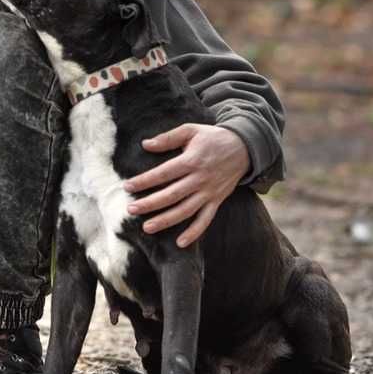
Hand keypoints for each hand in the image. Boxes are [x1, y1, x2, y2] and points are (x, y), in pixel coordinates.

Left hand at [124, 124, 248, 247]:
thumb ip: (168, 138)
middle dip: (150, 203)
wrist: (245, 147)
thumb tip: (145, 144)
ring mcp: (209, 192)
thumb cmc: (213, 137)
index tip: (128, 187)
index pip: (164, 173)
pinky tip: (181, 243)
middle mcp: (200, 179)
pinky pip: (206, 220)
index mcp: (192, 160)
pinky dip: (195, 232)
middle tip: (130, 210)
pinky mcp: (217, 200)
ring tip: (147, 228)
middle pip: (172, 194)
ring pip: (185, 210)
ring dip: (166, 220)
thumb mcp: (191, 130)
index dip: (145, 181)